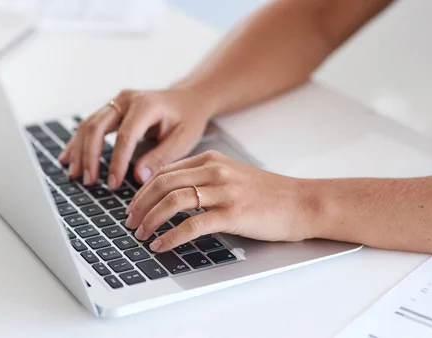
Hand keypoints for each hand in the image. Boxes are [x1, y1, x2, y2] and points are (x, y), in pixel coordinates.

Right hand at [58, 87, 216, 188]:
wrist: (188, 98)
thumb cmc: (188, 119)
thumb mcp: (183, 140)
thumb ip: (161, 157)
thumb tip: (137, 177)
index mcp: (146, 105)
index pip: (125, 136)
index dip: (116, 162)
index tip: (112, 184)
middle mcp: (126, 99)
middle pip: (98, 127)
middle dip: (90, 156)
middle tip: (88, 181)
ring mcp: (116, 102)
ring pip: (88, 125)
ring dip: (79, 150)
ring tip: (74, 174)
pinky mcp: (111, 108)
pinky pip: (89, 125)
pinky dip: (77, 143)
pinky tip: (67, 159)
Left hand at [124, 150, 316, 251]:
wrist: (302, 202)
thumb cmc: (267, 194)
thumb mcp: (231, 175)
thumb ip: (203, 179)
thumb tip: (171, 196)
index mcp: (210, 160)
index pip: (165, 172)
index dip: (143, 191)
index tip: (133, 206)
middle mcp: (214, 171)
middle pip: (162, 184)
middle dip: (140, 205)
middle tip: (129, 222)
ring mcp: (224, 191)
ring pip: (173, 201)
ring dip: (150, 219)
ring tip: (141, 234)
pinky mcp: (233, 213)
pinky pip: (192, 224)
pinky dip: (171, 236)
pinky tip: (162, 245)